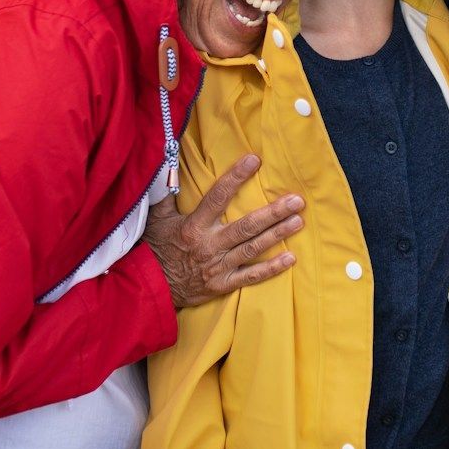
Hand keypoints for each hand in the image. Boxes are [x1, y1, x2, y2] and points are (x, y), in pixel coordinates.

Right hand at [143, 154, 304, 307]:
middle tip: (296, 201)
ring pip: (252, 248)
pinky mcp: (222, 284)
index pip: (217, 197)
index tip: (254, 160)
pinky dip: (271, 268)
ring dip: (278, 234)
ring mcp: (217, 266)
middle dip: (273, 213)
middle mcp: (209, 245)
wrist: (150, 287)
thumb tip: (168, 163)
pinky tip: (290, 258)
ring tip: (298, 220)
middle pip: (246, 226)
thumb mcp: (156, 219)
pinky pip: (250, 276)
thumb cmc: (155, 248)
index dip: (235, 177)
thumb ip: (166, 193)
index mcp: (193, 226)